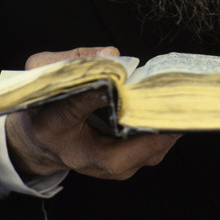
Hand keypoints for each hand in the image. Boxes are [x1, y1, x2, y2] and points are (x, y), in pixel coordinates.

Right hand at [5, 46, 180, 179]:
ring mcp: (101, 167)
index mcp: (52, 124)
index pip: (73, 109)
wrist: (38, 140)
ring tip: (181, 105)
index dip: (95, 94)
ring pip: (141, 158)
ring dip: (164, 132)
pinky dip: (164, 133)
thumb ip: (75, 58)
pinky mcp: (120, 167)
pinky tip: (174, 111)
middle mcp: (77, 154)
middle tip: (171, 105)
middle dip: (149, 133)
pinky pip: (149, 153)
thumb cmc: (43, 102)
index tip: (115, 81)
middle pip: (117, 157)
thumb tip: (112, 53)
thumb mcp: (43, 70)